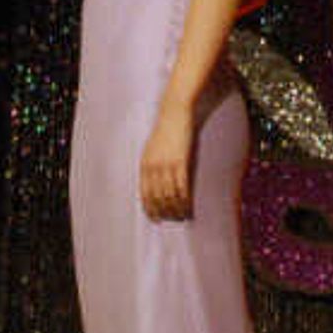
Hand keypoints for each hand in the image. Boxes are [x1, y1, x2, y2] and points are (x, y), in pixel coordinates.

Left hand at [138, 105, 198, 220]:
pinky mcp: (180, 162)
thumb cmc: (166, 130)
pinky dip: (185, 200)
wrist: (174, 112)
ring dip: (176, 209)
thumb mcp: (153, 148)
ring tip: (183, 217)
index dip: (150, 209)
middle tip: (173, 220)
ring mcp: (166, 165)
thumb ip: (152, 165)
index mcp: (144, 165)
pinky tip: (189, 207)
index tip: (156, 220)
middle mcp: (153, 167)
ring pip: (170, 195)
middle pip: (157, 198)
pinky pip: (182, 187)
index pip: (145, 194)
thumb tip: (156, 182)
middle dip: (165, 212)